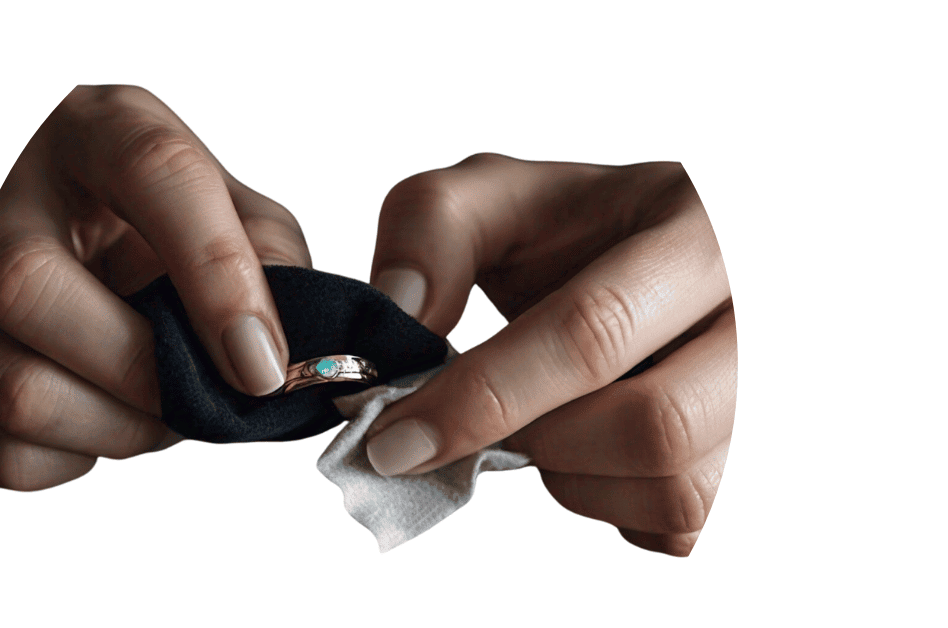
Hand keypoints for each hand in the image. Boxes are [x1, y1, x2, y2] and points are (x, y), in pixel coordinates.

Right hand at [0, 85, 309, 489]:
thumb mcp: (233, 211)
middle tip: (204, 393)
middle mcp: (5, 200)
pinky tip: (104, 411)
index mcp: (98, 132)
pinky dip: (79, 458)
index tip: (262, 366)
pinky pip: (9, 456)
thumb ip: (270, 259)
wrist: (91, 241)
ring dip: (121, 429)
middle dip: (143, 370)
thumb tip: (272, 356)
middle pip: (28, 288)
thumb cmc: (167, 228)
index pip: (152, 172)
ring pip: (16, 390)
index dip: (216, 273)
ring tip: (161, 403)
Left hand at [364, 155, 733, 555]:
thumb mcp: (498, 194)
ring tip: (554, 422)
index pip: (594, 331)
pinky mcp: (767, 463)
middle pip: (655, 427)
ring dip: (578, 480)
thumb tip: (405, 312)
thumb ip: (430, 227)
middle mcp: (767, 316)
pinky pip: (687, 530)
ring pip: (680, 492)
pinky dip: (616, 507)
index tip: (400, 441)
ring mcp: (782, 397)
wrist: (665, 253)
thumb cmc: (582, 231)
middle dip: (542, 441)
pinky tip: (598, 450)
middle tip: (492, 423)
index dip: (486, 397)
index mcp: (699, 229)